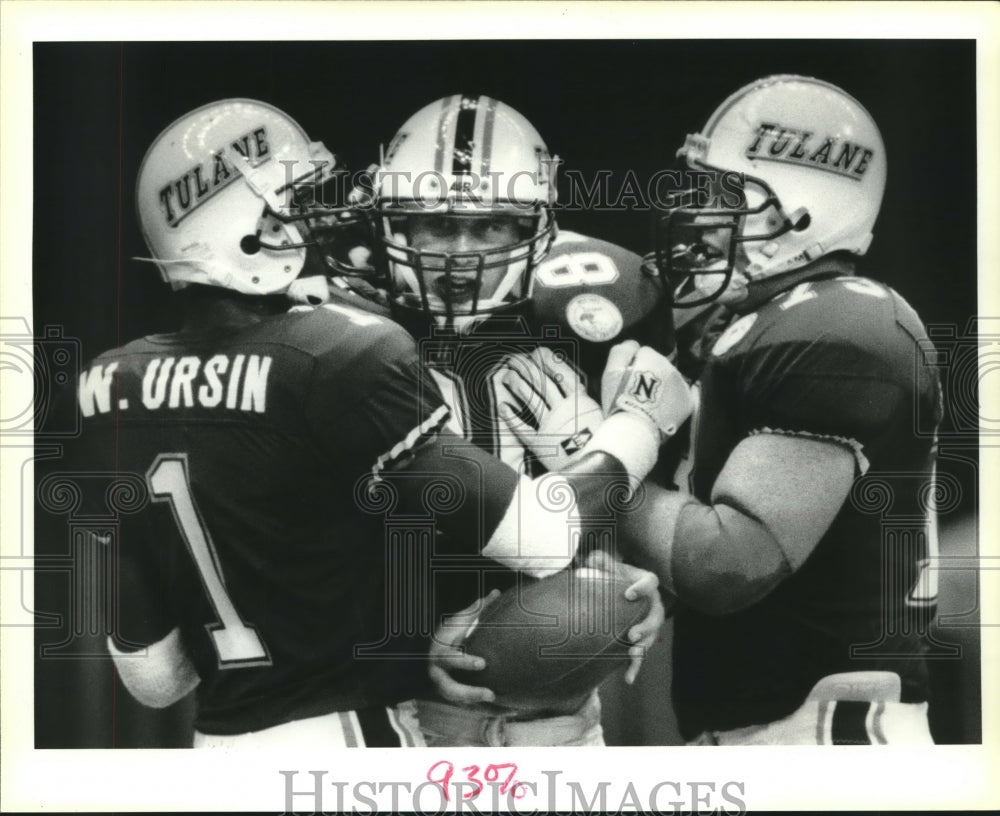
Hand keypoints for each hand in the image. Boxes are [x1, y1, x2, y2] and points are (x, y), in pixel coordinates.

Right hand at [428, 590, 500, 704]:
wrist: (429, 652)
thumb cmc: (448, 634)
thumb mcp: (457, 621)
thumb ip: (475, 610)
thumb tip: (496, 593)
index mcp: (441, 652)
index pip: (450, 659)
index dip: (465, 662)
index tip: (483, 664)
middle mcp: (439, 673)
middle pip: (450, 688)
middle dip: (469, 693)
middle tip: (491, 694)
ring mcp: (444, 686)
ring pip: (457, 701)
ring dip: (477, 704)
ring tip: (497, 702)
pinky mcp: (452, 694)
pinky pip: (466, 705)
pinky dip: (481, 709)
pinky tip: (503, 711)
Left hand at [498, 347, 603, 469]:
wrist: (600, 471)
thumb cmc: (605, 446)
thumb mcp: (606, 419)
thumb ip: (593, 404)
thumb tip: (589, 390)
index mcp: (582, 402)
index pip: (562, 374)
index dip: (548, 361)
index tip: (537, 352)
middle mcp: (564, 410)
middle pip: (542, 382)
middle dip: (527, 367)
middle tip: (515, 359)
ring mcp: (551, 426)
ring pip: (531, 399)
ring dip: (518, 384)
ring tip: (508, 375)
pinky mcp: (540, 443)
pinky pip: (522, 427)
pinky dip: (511, 416)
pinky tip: (503, 406)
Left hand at [584, 549, 667, 684]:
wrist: (608, 591)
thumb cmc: (607, 574)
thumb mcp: (603, 563)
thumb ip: (600, 559)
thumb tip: (594, 559)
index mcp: (644, 583)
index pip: (651, 581)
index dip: (642, 588)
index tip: (628, 594)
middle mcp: (651, 603)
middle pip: (656, 615)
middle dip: (647, 626)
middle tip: (632, 634)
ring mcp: (647, 623)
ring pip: (652, 637)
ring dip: (644, 647)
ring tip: (632, 654)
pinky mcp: (639, 640)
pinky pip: (641, 655)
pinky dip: (635, 667)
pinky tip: (627, 678)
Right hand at [601, 340, 693, 439]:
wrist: (635, 429)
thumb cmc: (619, 400)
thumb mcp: (610, 371)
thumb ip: (621, 351)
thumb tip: (633, 345)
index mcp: (652, 357)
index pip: (643, 352)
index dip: (633, 364)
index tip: (626, 379)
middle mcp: (671, 366)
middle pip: (658, 365)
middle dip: (649, 374)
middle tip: (636, 393)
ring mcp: (681, 384)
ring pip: (669, 380)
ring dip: (661, 386)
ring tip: (648, 403)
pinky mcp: (687, 402)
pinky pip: (678, 396)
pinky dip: (671, 401)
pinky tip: (659, 410)